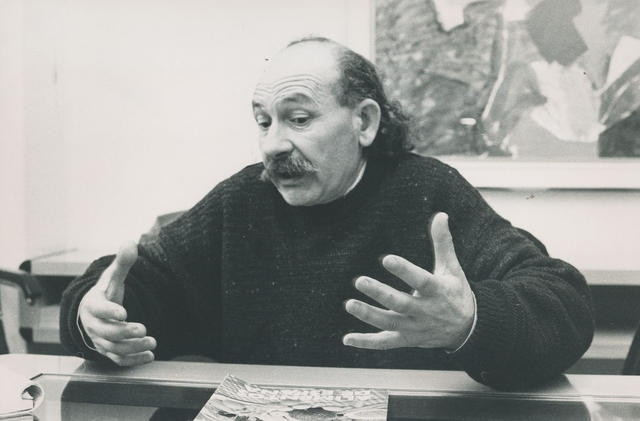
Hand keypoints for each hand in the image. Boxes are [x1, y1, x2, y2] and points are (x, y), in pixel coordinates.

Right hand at [78, 242, 155, 365]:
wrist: (92, 312)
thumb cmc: (105, 292)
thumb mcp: (112, 276)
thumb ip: (123, 263)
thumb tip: (130, 243)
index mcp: (93, 305)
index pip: (98, 310)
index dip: (109, 312)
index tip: (124, 313)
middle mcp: (94, 325)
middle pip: (106, 333)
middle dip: (125, 333)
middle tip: (144, 329)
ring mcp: (100, 340)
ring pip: (113, 348)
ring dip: (132, 348)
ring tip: (152, 342)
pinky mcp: (109, 351)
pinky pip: (118, 360)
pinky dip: (133, 361)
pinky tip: (150, 356)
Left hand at [343, 212, 474, 350]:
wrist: (467, 329)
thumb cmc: (455, 292)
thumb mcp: (452, 268)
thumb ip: (443, 243)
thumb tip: (441, 215)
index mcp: (437, 292)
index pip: (421, 281)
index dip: (405, 271)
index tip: (387, 259)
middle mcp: (426, 312)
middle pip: (401, 304)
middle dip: (380, 294)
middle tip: (360, 281)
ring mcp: (415, 328)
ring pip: (390, 323)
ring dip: (369, 315)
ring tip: (349, 304)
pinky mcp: (407, 339)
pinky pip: (385, 342)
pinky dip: (367, 342)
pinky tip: (347, 339)